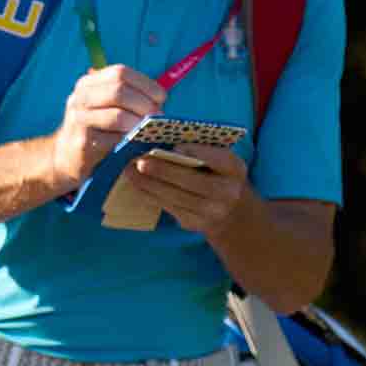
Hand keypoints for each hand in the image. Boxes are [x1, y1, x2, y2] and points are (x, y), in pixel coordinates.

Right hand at [49, 66, 166, 187]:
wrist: (65, 157)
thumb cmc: (96, 130)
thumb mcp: (107, 107)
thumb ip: (130, 99)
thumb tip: (160, 101)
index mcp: (89, 83)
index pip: (120, 72)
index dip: (145, 83)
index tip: (162, 98)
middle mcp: (81, 97)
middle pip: (118, 91)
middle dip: (144, 104)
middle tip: (159, 117)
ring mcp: (79, 119)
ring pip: (117, 116)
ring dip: (140, 124)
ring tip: (152, 131)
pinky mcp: (82, 143)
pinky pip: (113, 140)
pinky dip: (130, 141)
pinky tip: (139, 144)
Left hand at [126, 142, 251, 235]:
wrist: (231, 211)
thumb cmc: (218, 174)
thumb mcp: (220, 159)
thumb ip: (201, 149)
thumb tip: (167, 142)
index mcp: (235, 169)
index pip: (218, 159)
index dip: (197, 153)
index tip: (175, 146)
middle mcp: (227, 192)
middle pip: (192, 181)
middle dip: (164, 171)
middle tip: (141, 161)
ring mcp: (211, 212)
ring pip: (176, 197)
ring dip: (150, 184)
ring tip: (130, 172)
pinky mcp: (194, 223)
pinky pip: (168, 208)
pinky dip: (150, 195)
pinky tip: (137, 185)